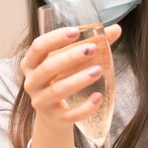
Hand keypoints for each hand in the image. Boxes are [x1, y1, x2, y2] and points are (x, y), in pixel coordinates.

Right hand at [20, 24, 120, 147]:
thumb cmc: (63, 78)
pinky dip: (84, 107)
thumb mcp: (70, 61)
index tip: (76, 31)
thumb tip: (116, 29)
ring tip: (98, 70)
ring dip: (78, 80)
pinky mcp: (53, 118)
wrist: (55, 114)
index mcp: (32, 62)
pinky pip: (68, 115)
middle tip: (93, 49)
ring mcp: (40, 101)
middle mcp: (31, 82)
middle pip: (48, 67)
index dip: (55, 38)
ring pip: (57, 90)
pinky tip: (98, 97)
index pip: (39, 46)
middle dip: (70, 57)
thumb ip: (91, 43)